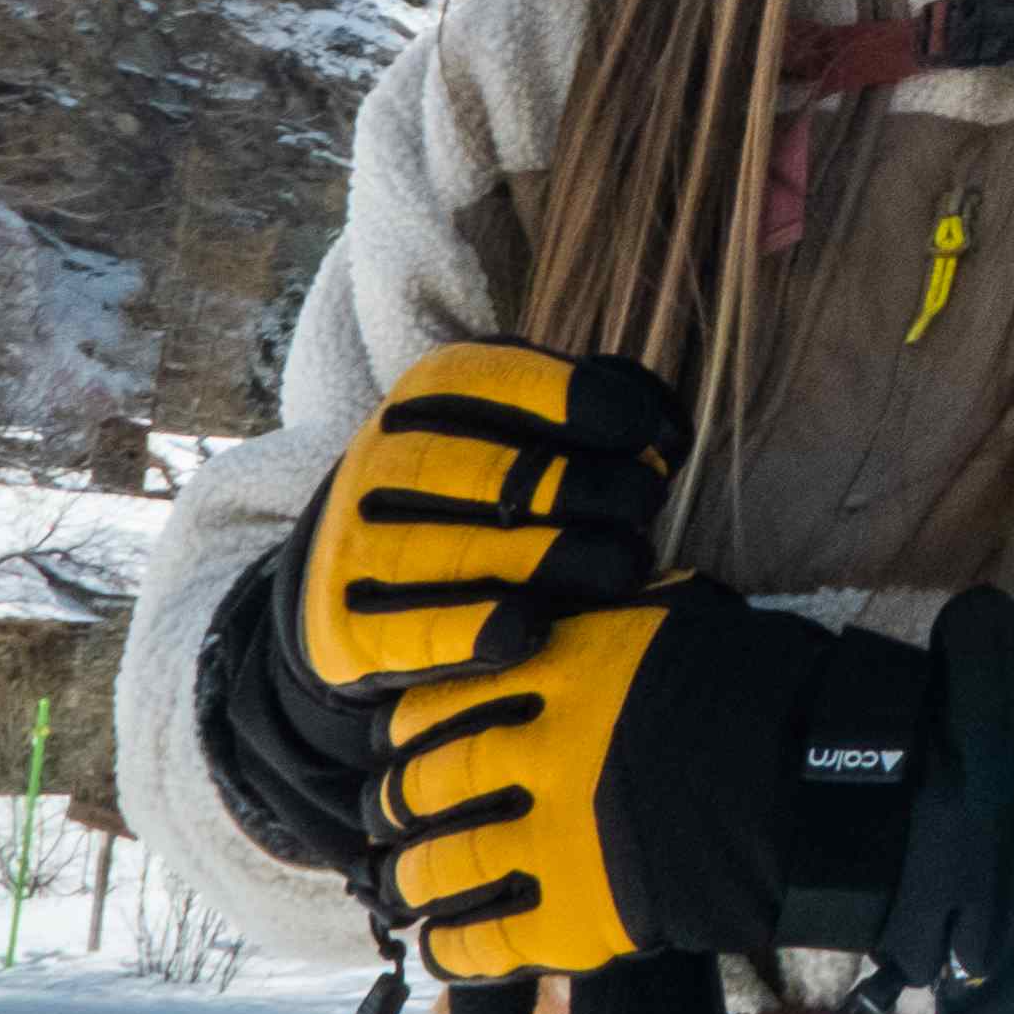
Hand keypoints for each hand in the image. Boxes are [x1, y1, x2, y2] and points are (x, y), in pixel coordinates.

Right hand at [293, 343, 687, 707]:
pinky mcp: (347, 630)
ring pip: (466, 552)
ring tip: (627, 566)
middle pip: (492, 474)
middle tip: (647, 506)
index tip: (647, 433)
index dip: (578, 402)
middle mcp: (381, 462)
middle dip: (586, 488)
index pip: (495, 382)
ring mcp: (356, 545)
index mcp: (425, 397)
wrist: (357, 577)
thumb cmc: (478, 493)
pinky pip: (420, 631)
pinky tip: (534, 628)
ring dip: (558, 560)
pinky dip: (478, 630)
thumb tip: (665, 433)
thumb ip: (593, 411)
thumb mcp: (519, 425)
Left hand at [372, 581, 932, 985]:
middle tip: (390, 817)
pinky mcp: (580, 915)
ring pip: (441, 863)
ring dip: (411, 879)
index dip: (407, 729)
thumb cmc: (769, 692)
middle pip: (427, 782)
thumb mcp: (683, 622)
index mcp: (564, 672)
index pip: (441, 700)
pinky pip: (485, 941)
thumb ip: (610, 625)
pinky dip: (451, 949)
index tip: (401, 743)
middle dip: (396, 806)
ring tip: (402, 887)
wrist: (828, 787)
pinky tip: (440, 947)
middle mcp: (543, 751)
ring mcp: (557, 837)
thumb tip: (569, 614)